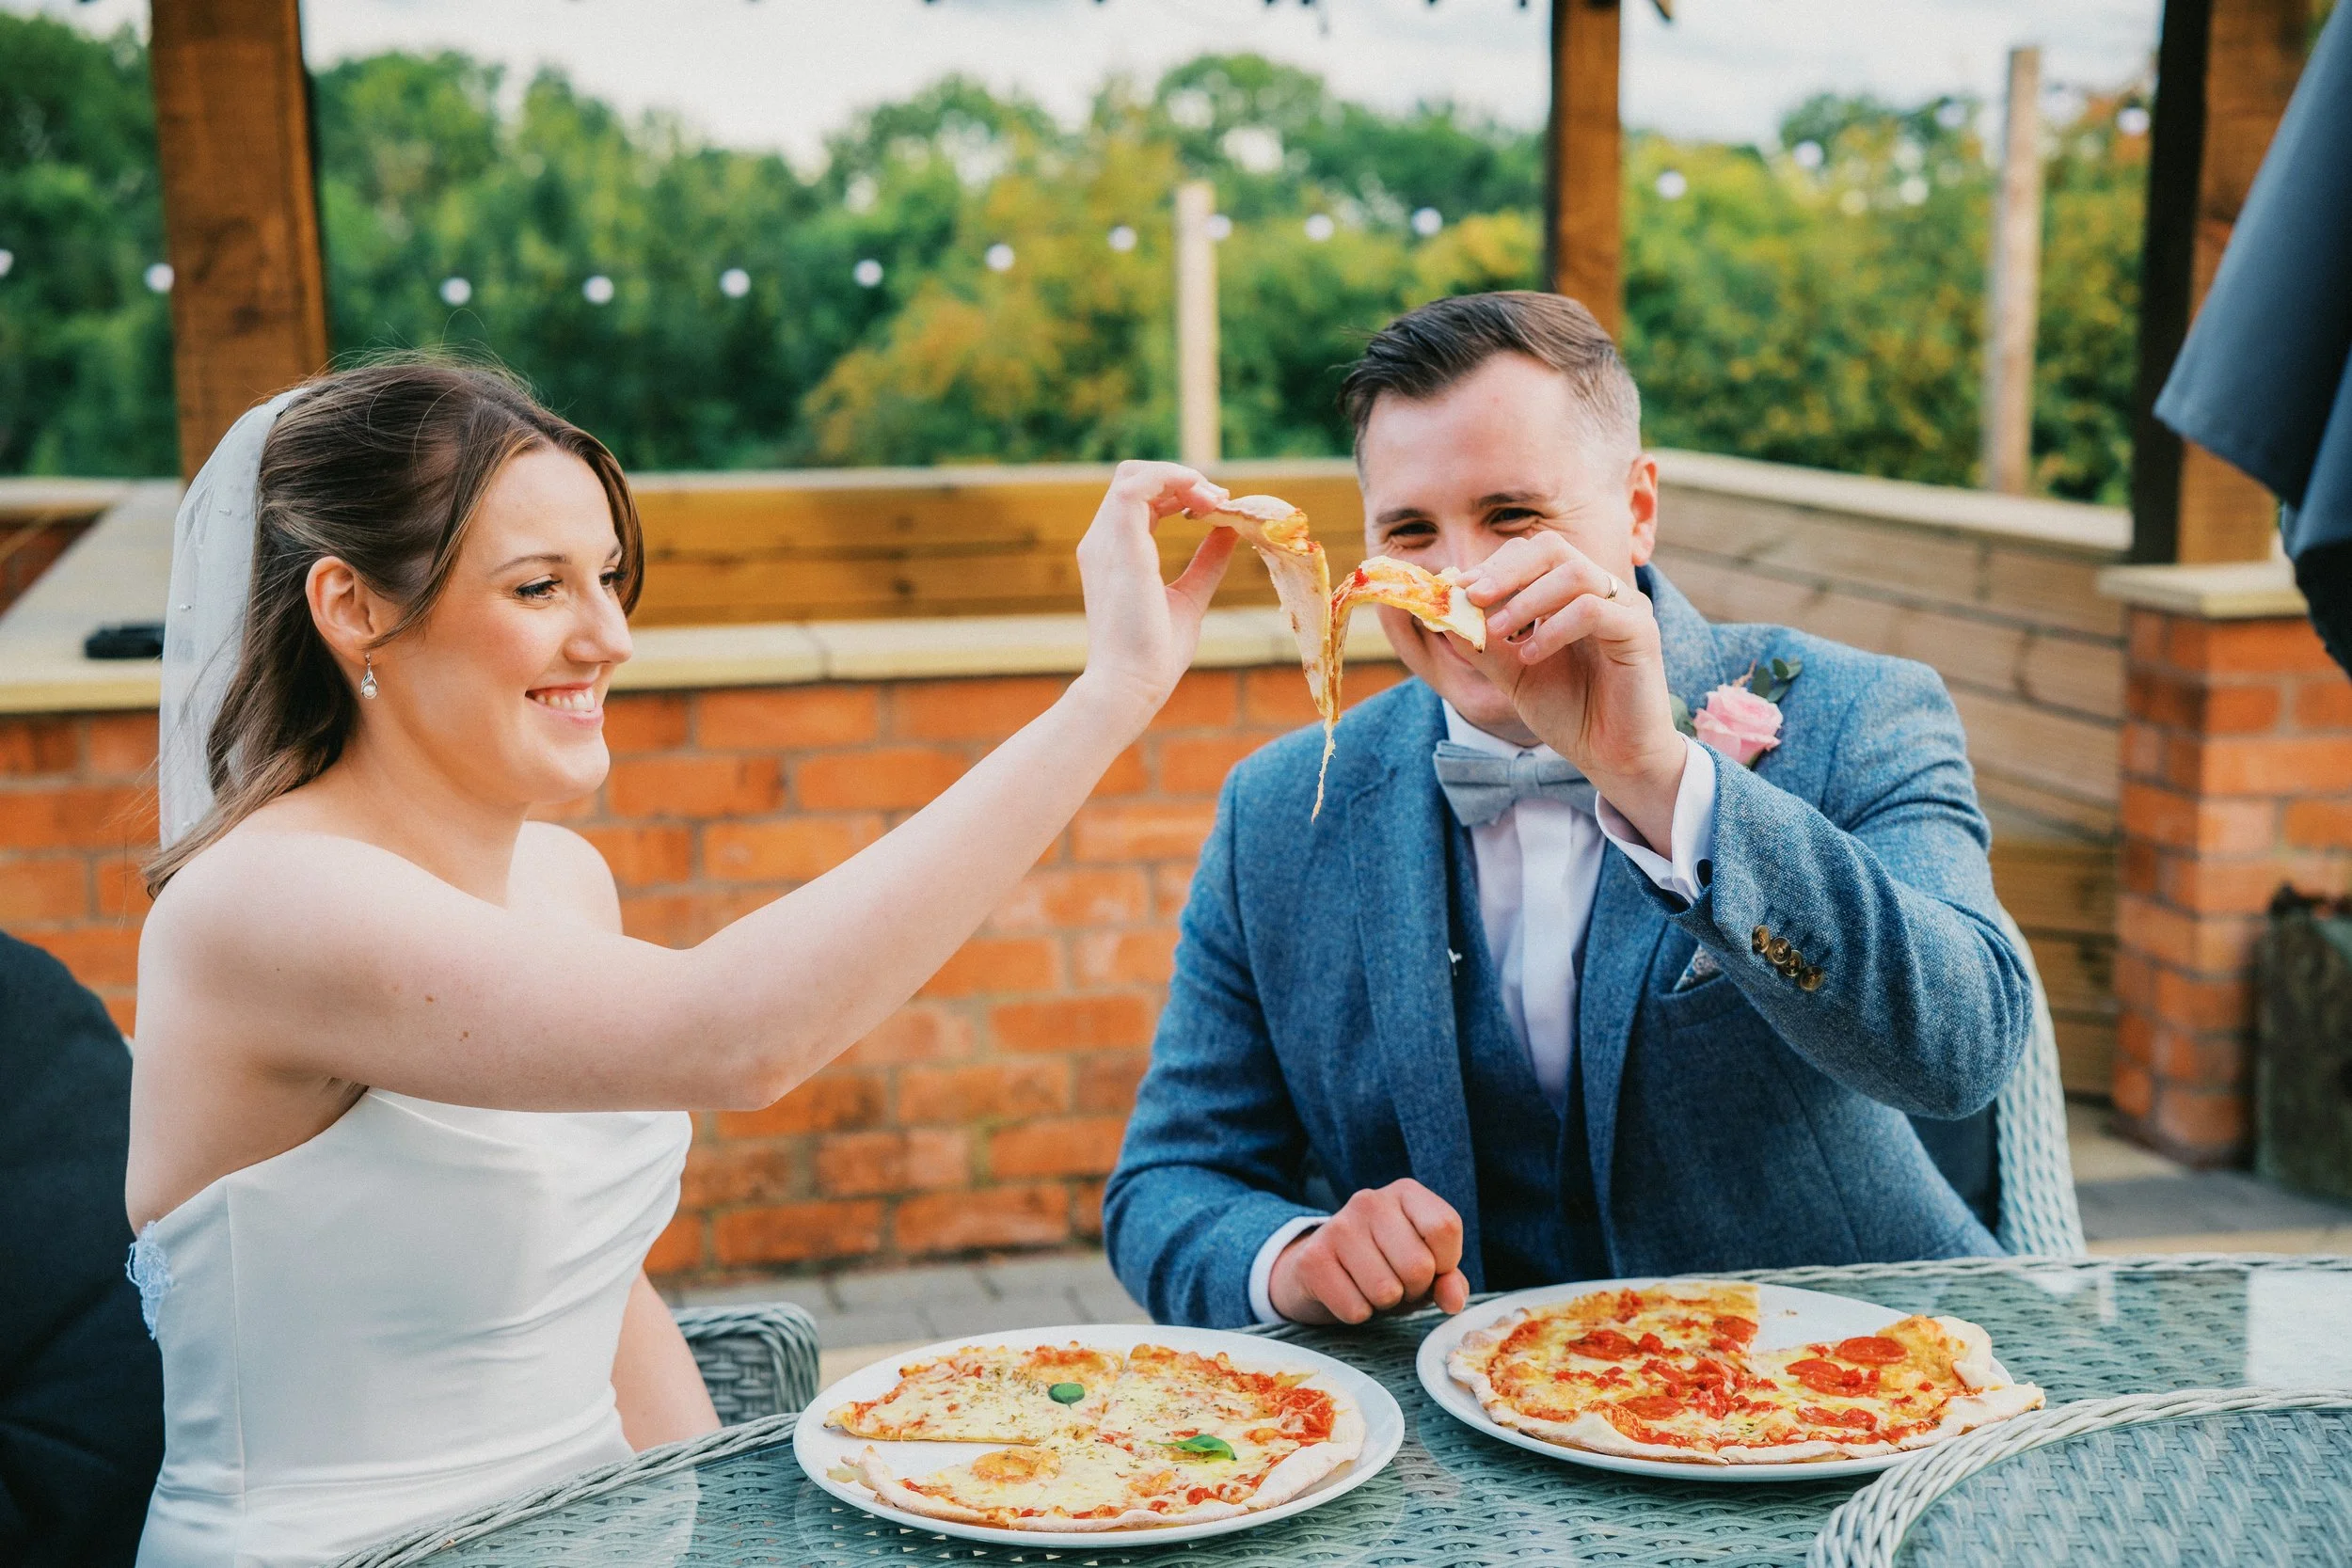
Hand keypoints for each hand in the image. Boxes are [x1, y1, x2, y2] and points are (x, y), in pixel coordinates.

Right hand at [1070, 461, 1236, 726]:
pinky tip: (1202, 496)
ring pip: (1133, 475)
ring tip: (1215, 500)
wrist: (1130, 686)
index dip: (1178, 493)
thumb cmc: (1153, 655)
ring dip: (1179, 478)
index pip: (1139, 501)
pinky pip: (1137, 487)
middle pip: (1133, 479)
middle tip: (1219, 500)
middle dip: (1180, 480)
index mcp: (1114, 555)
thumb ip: (1205, 563)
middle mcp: (1103, 542)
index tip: (1216, 508)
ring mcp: (1106, 541)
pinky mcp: (1120, 544)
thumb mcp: (1188, 598)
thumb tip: (1228, 532)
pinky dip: (1172, 479)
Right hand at [1268, 1179, 1469, 1325]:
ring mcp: (1338, 1226)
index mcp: (1405, 1193)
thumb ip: (1449, 1279)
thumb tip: (1454, 1300)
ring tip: (1372, 1287)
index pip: (1445, 1227)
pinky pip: (1355, 1309)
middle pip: (1419, 1266)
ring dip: (1385, 1303)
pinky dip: (1358, 1313)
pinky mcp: (1313, 1259)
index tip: (1432, 1267)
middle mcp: (1370, 1201)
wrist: (1323, 1268)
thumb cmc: (1385, 1264)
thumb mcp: (1426, 1267)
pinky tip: (1348, 1292)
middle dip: (1414, 1289)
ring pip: (1386, 1292)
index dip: (1446, 1262)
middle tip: (1397, 1281)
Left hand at [1451, 535, 1685, 853]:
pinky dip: (1554, 627)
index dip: (1494, 566)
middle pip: (1552, 548)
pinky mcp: (1641, 632)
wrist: (1612, 758)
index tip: (1459, 590)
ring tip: (1498, 633)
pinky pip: (1593, 610)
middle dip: (1506, 570)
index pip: (1533, 553)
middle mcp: (1602, 592)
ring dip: (1526, 600)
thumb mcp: (1514, 674)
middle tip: (1473, 597)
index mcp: (1573, 594)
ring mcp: (1625, 607)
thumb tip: (1440, 613)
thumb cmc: (1570, 713)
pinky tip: (1530, 655)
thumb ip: (1483, 644)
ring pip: (1573, 573)